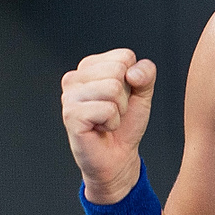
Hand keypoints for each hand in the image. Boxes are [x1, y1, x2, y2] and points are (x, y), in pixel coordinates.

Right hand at [61, 48, 155, 202]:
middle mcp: (75, 77)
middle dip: (125, 96)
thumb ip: (146, 74)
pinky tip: (100, 129)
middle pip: (118, 70)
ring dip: (119, 111)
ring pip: (113, 88)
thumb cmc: (125, 126)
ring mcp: (69, 96)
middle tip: (114, 112)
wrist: (117, 158)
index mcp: (90, 67)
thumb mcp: (142, 94)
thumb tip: (133, 73)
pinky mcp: (71, 114)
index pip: (124, 56)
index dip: (133, 80)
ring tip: (107, 120)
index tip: (121, 98)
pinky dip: (112, 123)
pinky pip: (107, 109)